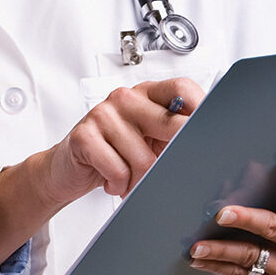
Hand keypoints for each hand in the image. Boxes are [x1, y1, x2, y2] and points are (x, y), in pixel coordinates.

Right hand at [45, 76, 203, 203]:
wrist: (66, 169)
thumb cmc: (112, 154)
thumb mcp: (147, 141)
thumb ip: (172, 135)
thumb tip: (209, 147)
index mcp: (146, 94)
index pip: (182, 89)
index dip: (201, 110)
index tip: (209, 135)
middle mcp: (126, 98)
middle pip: (170, 123)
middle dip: (176, 156)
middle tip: (173, 173)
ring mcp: (103, 114)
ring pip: (143, 158)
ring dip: (140, 182)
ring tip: (130, 183)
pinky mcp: (85, 136)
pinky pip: (118, 169)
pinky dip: (118, 185)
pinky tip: (112, 181)